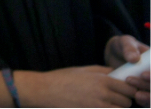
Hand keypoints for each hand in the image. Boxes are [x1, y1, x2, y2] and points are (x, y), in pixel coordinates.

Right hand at [15, 67, 138, 107]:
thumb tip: (117, 73)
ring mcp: (98, 107)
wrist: (44, 91)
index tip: (123, 90)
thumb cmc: (62, 79)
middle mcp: (103, 94)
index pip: (129, 88)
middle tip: (114, 98)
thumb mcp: (82, 70)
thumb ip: (102, 71)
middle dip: (123, 101)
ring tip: (104, 103)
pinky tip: (96, 106)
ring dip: (115, 107)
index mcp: (102, 80)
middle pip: (127, 102)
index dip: (128, 90)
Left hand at [106, 35, 150, 106]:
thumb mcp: (125, 42)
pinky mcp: (144, 91)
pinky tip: (137, 99)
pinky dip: (146, 101)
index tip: (143, 75)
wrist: (114, 55)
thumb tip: (134, 59)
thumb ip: (129, 48)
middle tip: (129, 80)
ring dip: (148, 96)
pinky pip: (149, 100)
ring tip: (135, 94)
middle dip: (147, 85)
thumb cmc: (122, 46)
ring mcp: (150, 83)